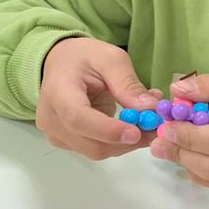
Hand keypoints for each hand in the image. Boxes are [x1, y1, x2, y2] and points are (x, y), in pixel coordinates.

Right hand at [37, 37, 160, 159]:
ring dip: (126, 143)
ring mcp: (57, 134)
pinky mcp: (67, 142)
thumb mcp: (110, 58)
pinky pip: (97, 148)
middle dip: (127, 141)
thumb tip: (149, 108)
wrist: (61, 64)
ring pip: (97, 150)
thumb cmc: (84, 58)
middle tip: (157, 128)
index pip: (79, 119)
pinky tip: (132, 126)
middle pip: (91, 143)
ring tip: (148, 123)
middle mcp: (51, 119)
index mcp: (57, 93)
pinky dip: (119, 142)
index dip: (108, 130)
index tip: (137, 132)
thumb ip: (128, 83)